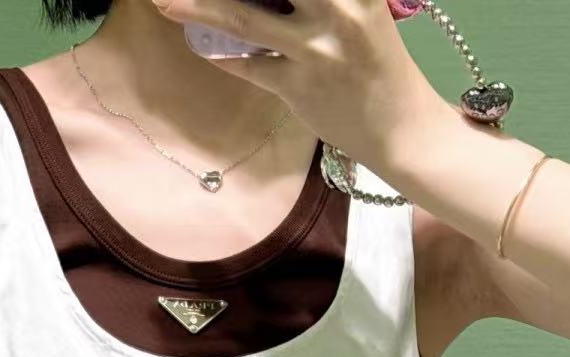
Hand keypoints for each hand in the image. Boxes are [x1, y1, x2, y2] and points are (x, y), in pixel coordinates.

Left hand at [151, 0, 450, 173]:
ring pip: (242, 19)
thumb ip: (321, 1)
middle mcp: (337, 9)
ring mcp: (314, 50)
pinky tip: (202, 45)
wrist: (404, 130)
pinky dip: (223, 55)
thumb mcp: (363, 12)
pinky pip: (248, 66)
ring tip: (164, 2)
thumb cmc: (382, 66)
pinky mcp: (298, 88)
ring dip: (199, 9)